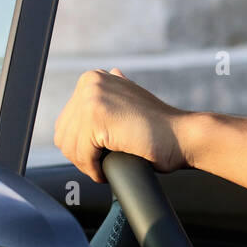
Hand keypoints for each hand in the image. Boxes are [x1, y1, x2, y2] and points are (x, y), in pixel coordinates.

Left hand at [53, 67, 190, 182]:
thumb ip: (116, 91)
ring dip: (85, 164)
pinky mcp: (97, 117)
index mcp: (94, 78)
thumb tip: (112, 73)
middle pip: (64, 133)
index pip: (66, 121)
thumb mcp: (133, 100)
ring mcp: (93, 98)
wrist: (183, 136)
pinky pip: (82, 153)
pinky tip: (105, 172)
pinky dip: (92, 169)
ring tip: (102, 170)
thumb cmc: (161, 126)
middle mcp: (90, 83)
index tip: (96, 157)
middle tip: (99, 167)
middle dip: (80, 156)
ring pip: (70, 145)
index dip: (79, 145)